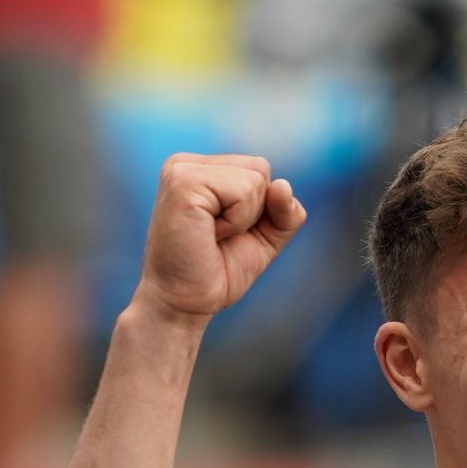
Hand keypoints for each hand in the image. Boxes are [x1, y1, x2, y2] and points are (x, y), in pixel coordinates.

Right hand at [133, 154, 305, 327]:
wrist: (184, 304)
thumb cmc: (219, 272)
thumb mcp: (265, 238)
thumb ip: (285, 211)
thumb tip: (282, 185)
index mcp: (201, 169)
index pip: (260, 169)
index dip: (260, 209)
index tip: (226, 233)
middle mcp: (186, 163)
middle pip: (261, 168)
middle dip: (255, 212)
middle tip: (219, 236)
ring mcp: (182, 170)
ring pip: (255, 179)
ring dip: (244, 219)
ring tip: (211, 236)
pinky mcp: (183, 183)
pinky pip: (243, 192)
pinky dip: (237, 222)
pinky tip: (209, 235)